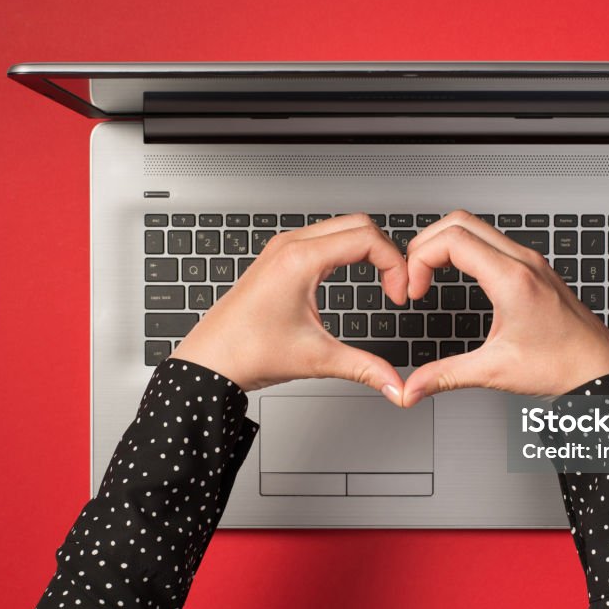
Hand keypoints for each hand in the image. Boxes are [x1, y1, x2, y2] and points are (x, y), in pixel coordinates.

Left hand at [171, 214, 408, 404]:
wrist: (209, 361)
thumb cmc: (247, 353)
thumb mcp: (317, 359)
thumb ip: (365, 369)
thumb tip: (396, 384)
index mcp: (300, 260)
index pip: (367, 239)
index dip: (395, 265)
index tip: (398, 295)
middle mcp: (290, 246)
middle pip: (359, 224)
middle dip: (386, 253)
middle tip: (394, 286)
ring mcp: (282, 248)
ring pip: (341, 227)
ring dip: (366, 249)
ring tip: (380, 282)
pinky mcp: (278, 257)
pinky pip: (323, 238)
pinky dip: (347, 251)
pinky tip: (352, 276)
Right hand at [401, 210, 608, 406]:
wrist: (600, 371)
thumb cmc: (563, 366)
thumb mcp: (495, 371)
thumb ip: (445, 376)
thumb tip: (413, 387)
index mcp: (512, 280)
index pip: (453, 240)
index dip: (421, 260)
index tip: (416, 291)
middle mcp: (523, 262)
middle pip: (460, 222)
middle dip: (426, 244)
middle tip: (414, 275)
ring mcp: (531, 262)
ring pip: (477, 226)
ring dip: (446, 243)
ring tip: (430, 273)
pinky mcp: (535, 269)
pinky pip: (493, 241)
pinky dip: (466, 249)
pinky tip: (459, 274)